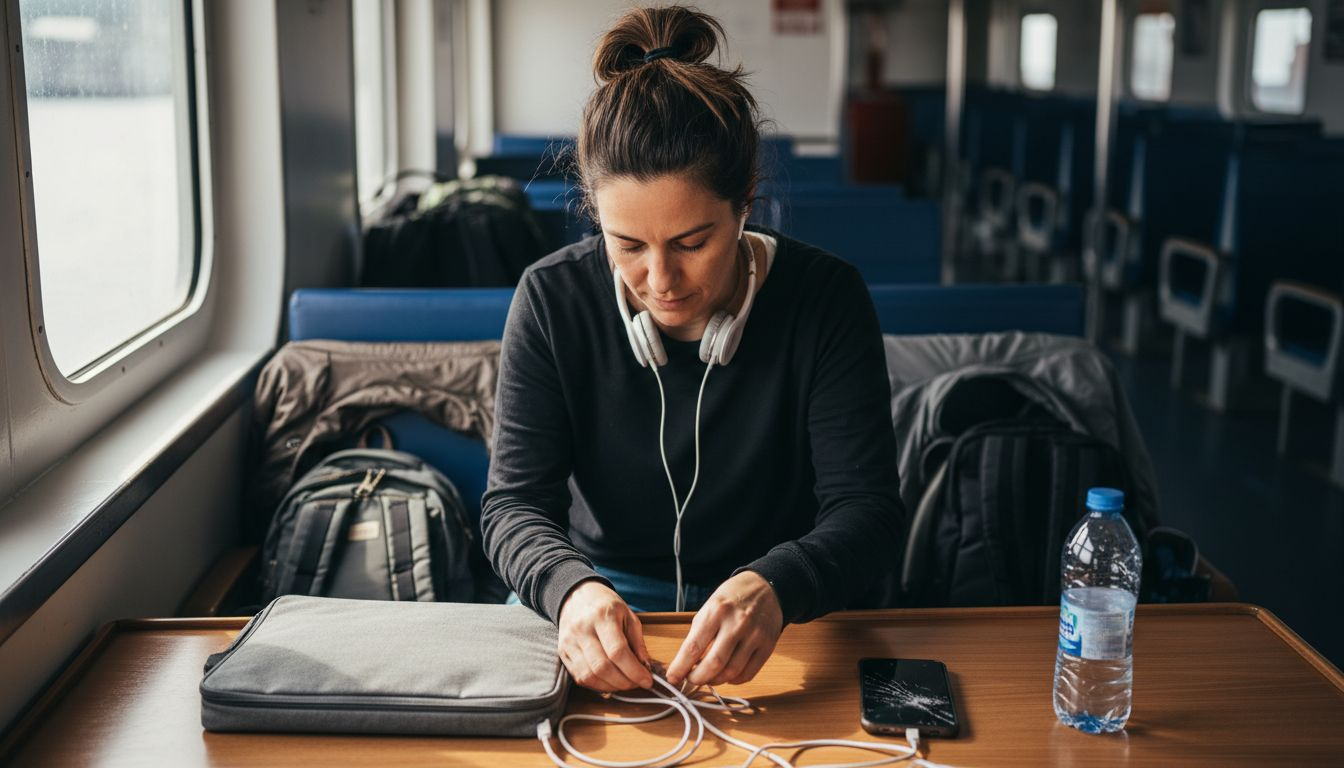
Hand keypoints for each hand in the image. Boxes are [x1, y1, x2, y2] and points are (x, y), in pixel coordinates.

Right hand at [557, 579, 653, 691]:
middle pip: (602, 667)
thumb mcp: (628, 615)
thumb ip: (638, 642)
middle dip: (624, 682)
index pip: (617, 651)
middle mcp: (582, 629)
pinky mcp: (563, 653)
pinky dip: (597, 685)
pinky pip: (579, 677)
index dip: (634, 670)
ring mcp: (569, 642)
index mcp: (602, 616)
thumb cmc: (606, 605)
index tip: (646, 680)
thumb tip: (645, 668)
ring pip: (589, 675)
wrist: (577, 596)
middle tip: (637, 683)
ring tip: (625, 683)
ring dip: (611, 686)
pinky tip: (609, 682)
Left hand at [665, 571, 782, 687]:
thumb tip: (685, 664)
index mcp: (717, 611)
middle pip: (713, 664)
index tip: (672, 677)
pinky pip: (748, 674)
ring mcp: (754, 635)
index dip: (680, 667)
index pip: (693, 647)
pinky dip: (734, 680)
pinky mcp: (767, 646)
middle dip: (697, 678)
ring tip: (708, 677)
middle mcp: (737, 623)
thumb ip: (698, 634)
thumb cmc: (732, 598)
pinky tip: (727, 675)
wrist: (765, 587)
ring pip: (731, 672)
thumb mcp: (709, 607)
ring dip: (715, 680)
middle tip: (691, 679)